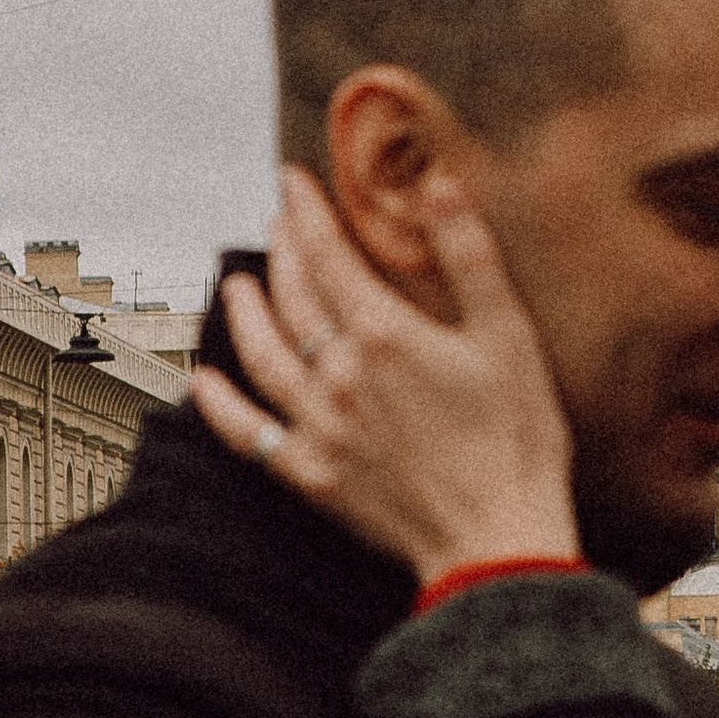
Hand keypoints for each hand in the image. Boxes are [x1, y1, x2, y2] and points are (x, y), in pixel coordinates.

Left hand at [191, 168, 581, 586]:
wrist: (498, 535)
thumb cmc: (516, 438)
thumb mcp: (508, 335)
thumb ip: (469, 255)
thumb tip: (438, 184)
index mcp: (385, 333)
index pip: (330, 255)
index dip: (307, 213)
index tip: (292, 182)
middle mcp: (339, 374)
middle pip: (294, 299)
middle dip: (283, 254)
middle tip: (277, 224)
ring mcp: (320, 426)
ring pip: (263, 356)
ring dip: (245, 315)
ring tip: (236, 287)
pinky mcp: (314, 474)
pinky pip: (250, 434)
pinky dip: (220, 407)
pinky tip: (201, 384)